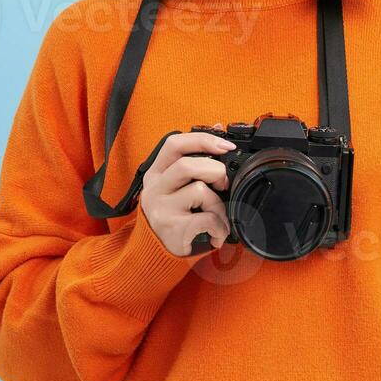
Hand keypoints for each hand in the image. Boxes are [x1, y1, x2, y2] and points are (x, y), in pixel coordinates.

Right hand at [139, 123, 234, 255]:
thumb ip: (195, 160)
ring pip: (200, 191)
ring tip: (218, 217)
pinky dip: (220, 226)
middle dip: (215, 171)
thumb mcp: (178, 186)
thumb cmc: (175, 214)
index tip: (225, 145)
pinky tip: (217, 233)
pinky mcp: (172, 228)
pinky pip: (207, 218)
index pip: (174, 144)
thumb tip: (219, 127)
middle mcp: (154, 188)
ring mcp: (161, 208)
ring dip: (219, 205)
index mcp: (156, 173)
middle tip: (223, 184)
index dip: (202, 140)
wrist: (158, 253)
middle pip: (187, 166)